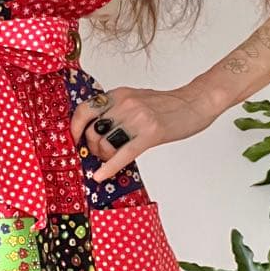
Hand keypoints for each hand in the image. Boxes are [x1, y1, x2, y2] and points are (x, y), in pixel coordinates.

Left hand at [70, 85, 217, 182]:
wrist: (195, 103)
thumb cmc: (167, 105)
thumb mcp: (135, 99)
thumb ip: (116, 110)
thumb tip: (95, 129)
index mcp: (119, 94)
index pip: (85, 110)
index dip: (75, 127)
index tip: (74, 139)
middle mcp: (125, 104)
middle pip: (93, 131)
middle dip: (92, 147)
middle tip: (99, 153)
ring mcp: (138, 118)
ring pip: (105, 143)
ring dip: (103, 157)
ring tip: (110, 159)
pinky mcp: (151, 134)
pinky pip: (123, 154)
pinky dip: (109, 167)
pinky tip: (101, 176)